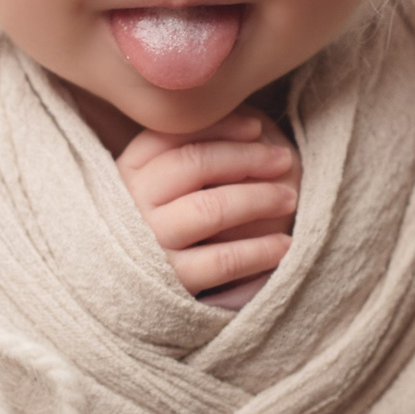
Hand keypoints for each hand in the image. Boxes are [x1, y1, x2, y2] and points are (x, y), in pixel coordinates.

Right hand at [116, 110, 300, 296]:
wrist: (125, 287)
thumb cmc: (158, 220)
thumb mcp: (160, 181)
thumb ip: (189, 149)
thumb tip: (252, 126)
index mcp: (127, 171)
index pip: (174, 135)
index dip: (219, 128)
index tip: (256, 127)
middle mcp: (133, 203)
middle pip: (195, 164)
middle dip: (246, 158)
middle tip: (283, 158)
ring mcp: (150, 243)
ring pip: (210, 208)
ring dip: (258, 199)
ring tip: (289, 198)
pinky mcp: (170, 280)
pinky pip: (222, 260)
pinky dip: (258, 250)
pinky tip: (283, 245)